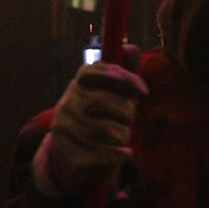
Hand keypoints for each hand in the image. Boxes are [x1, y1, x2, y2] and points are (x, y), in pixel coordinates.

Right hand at [32, 56, 147, 198]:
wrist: (72, 160)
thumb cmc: (100, 119)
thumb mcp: (112, 95)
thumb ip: (123, 73)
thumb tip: (132, 47)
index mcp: (79, 84)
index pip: (98, 71)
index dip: (124, 79)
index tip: (144, 93)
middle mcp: (67, 104)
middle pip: (106, 102)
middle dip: (126, 113)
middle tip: (129, 121)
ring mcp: (64, 130)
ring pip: (107, 130)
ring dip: (123, 136)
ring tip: (121, 138)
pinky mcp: (69, 156)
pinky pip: (104, 155)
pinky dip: (119, 155)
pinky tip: (122, 154)